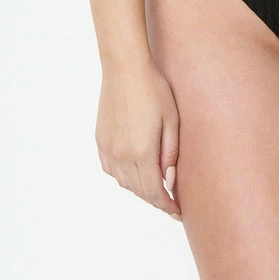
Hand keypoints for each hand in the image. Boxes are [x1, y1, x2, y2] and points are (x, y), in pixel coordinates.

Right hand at [96, 58, 182, 220]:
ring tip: (155, 186)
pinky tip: (133, 171)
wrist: (125, 68)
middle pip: (138, 190)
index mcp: (141, 152)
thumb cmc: (153, 89)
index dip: (166, 205)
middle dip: (155, 199)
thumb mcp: (172, 120)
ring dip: (139, 188)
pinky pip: (111, 169)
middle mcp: (121, 155)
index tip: (178, 212)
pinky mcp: (100, 140)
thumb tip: (169, 181)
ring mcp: (108, 148)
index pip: (154, 192)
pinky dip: (123, 176)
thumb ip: (170, 154)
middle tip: (171, 201)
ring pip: (123, 182)